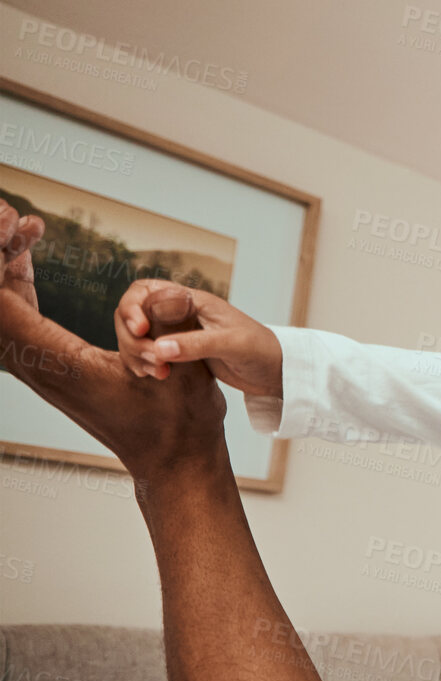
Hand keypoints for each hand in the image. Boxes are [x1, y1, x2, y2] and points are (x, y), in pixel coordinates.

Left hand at [0, 201, 228, 484]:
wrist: (174, 461)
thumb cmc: (179, 421)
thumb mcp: (174, 367)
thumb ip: (157, 329)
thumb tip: (150, 298)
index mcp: (59, 363)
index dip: (0, 254)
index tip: (18, 222)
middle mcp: (36, 365)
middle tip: (14, 215)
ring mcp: (36, 367)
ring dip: (2, 263)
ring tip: (21, 227)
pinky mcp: (45, 365)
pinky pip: (11, 315)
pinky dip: (10, 280)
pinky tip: (22, 255)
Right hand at [116, 278, 283, 399]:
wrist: (276, 371)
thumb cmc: (262, 350)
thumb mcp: (231, 345)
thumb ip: (196, 345)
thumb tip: (159, 348)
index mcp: (191, 300)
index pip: (145, 291)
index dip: (133, 307)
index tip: (140, 330)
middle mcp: (179, 313)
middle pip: (133, 314)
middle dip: (132, 338)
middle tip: (152, 362)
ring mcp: (176, 333)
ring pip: (136, 336)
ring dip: (136, 353)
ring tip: (156, 373)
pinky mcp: (178, 353)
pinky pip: (147, 353)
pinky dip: (142, 363)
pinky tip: (152, 376)